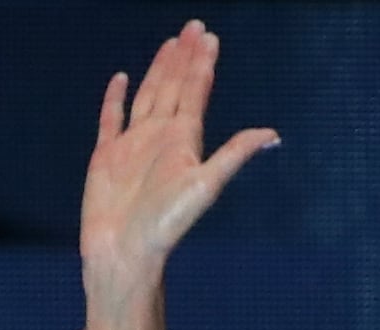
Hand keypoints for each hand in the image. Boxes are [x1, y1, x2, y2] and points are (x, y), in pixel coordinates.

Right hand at [81, 20, 278, 329]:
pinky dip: (115, 98)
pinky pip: (111, 118)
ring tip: (170, 44)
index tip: (209, 37)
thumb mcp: (205, 184)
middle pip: (176, 87)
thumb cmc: (165, 224)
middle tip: (195, 26)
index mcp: (184, 140)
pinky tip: (122, 79)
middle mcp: (160, 137)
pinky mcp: (106, 155)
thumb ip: (234, 154)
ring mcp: (133, 144)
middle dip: (185, 57)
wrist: (124, 251)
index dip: (202, 64)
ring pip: (149, 96)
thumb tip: (273, 134)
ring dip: (159, 69)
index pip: (196, 92)